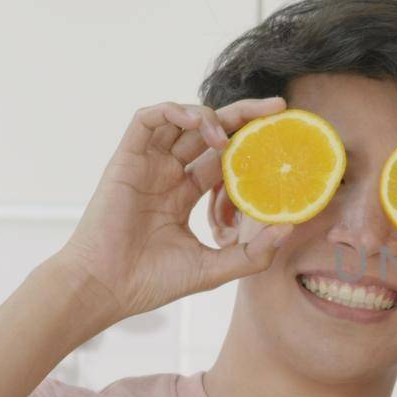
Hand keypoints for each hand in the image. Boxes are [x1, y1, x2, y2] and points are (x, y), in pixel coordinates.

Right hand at [53, 96, 295, 326]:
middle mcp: (167, 174)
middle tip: (276, 108)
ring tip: (228, 134)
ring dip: (208, 115)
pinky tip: (197, 123)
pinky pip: (146, 119)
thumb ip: (253, 253)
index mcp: (184, 194)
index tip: (282, 136)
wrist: (107, 289)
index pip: (223, 157)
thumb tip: (289, 227)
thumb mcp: (214, 268)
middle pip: (208, 132)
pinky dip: (172, 111)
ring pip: (179, 119)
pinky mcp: (126, 159)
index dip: (249, 143)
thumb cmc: (152, 282)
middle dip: (242, 116)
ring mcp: (147, 165)